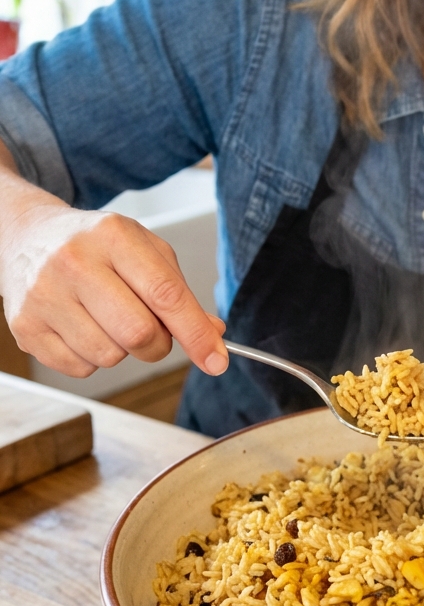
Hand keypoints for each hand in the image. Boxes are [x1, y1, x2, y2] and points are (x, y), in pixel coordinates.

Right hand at [0, 156, 228, 378]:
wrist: (30, 236)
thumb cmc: (96, 245)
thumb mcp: (144, 251)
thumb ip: (180, 292)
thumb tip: (212, 333)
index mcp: (113, 236)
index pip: (165, 294)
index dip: (196, 334)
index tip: (216, 360)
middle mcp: (74, 262)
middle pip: (139, 333)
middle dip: (159, 345)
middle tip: (153, 332)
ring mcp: (44, 296)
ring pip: (110, 357)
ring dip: (122, 350)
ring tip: (108, 319)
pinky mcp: (25, 327)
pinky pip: (81, 369)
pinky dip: (92, 359)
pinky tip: (82, 327)